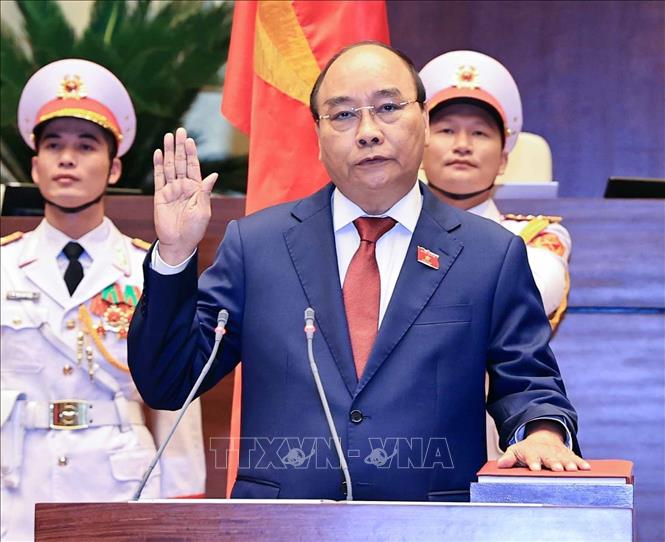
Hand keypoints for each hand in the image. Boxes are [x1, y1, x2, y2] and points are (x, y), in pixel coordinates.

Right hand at [153, 127, 218, 264]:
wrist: (179, 243)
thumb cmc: (194, 229)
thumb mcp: (203, 210)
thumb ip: (205, 191)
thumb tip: (213, 174)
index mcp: (196, 189)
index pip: (194, 166)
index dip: (192, 153)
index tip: (190, 140)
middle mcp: (184, 187)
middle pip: (181, 162)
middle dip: (180, 147)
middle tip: (180, 130)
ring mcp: (171, 190)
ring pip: (169, 167)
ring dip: (169, 152)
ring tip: (168, 136)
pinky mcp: (160, 196)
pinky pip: (159, 178)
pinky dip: (158, 165)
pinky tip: (159, 153)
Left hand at [497, 420, 590, 471]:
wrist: (543, 438)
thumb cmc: (527, 450)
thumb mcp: (515, 451)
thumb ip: (509, 458)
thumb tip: (500, 465)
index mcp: (532, 452)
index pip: (532, 457)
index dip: (533, 462)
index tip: (535, 468)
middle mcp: (546, 452)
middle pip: (550, 458)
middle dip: (554, 463)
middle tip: (558, 469)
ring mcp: (558, 453)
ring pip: (564, 458)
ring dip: (568, 464)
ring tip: (572, 469)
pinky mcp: (568, 455)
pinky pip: (575, 458)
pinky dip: (581, 463)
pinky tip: (586, 468)